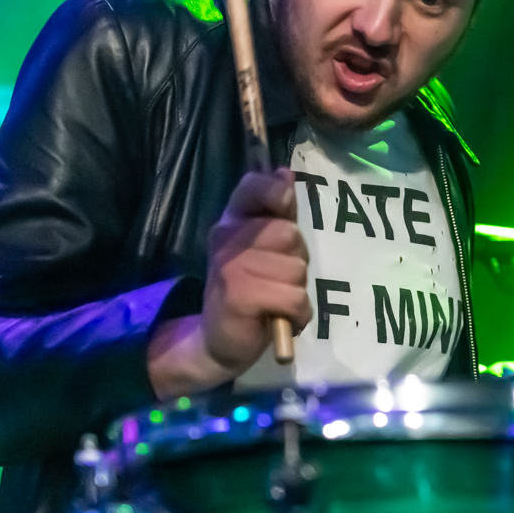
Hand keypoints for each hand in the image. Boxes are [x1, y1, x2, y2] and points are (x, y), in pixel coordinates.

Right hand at [148, 168, 311, 396]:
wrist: (216, 339)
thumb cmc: (249, 288)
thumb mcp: (263, 247)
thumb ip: (276, 212)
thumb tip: (285, 173)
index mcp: (233, 220)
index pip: (254, 186)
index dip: (276, 193)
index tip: (283, 206)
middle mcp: (227, 237)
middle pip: (289, 234)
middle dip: (295, 260)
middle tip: (276, 278)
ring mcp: (231, 266)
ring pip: (296, 269)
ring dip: (296, 291)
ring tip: (274, 300)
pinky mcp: (240, 296)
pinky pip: (294, 298)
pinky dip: (296, 315)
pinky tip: (279, 318)